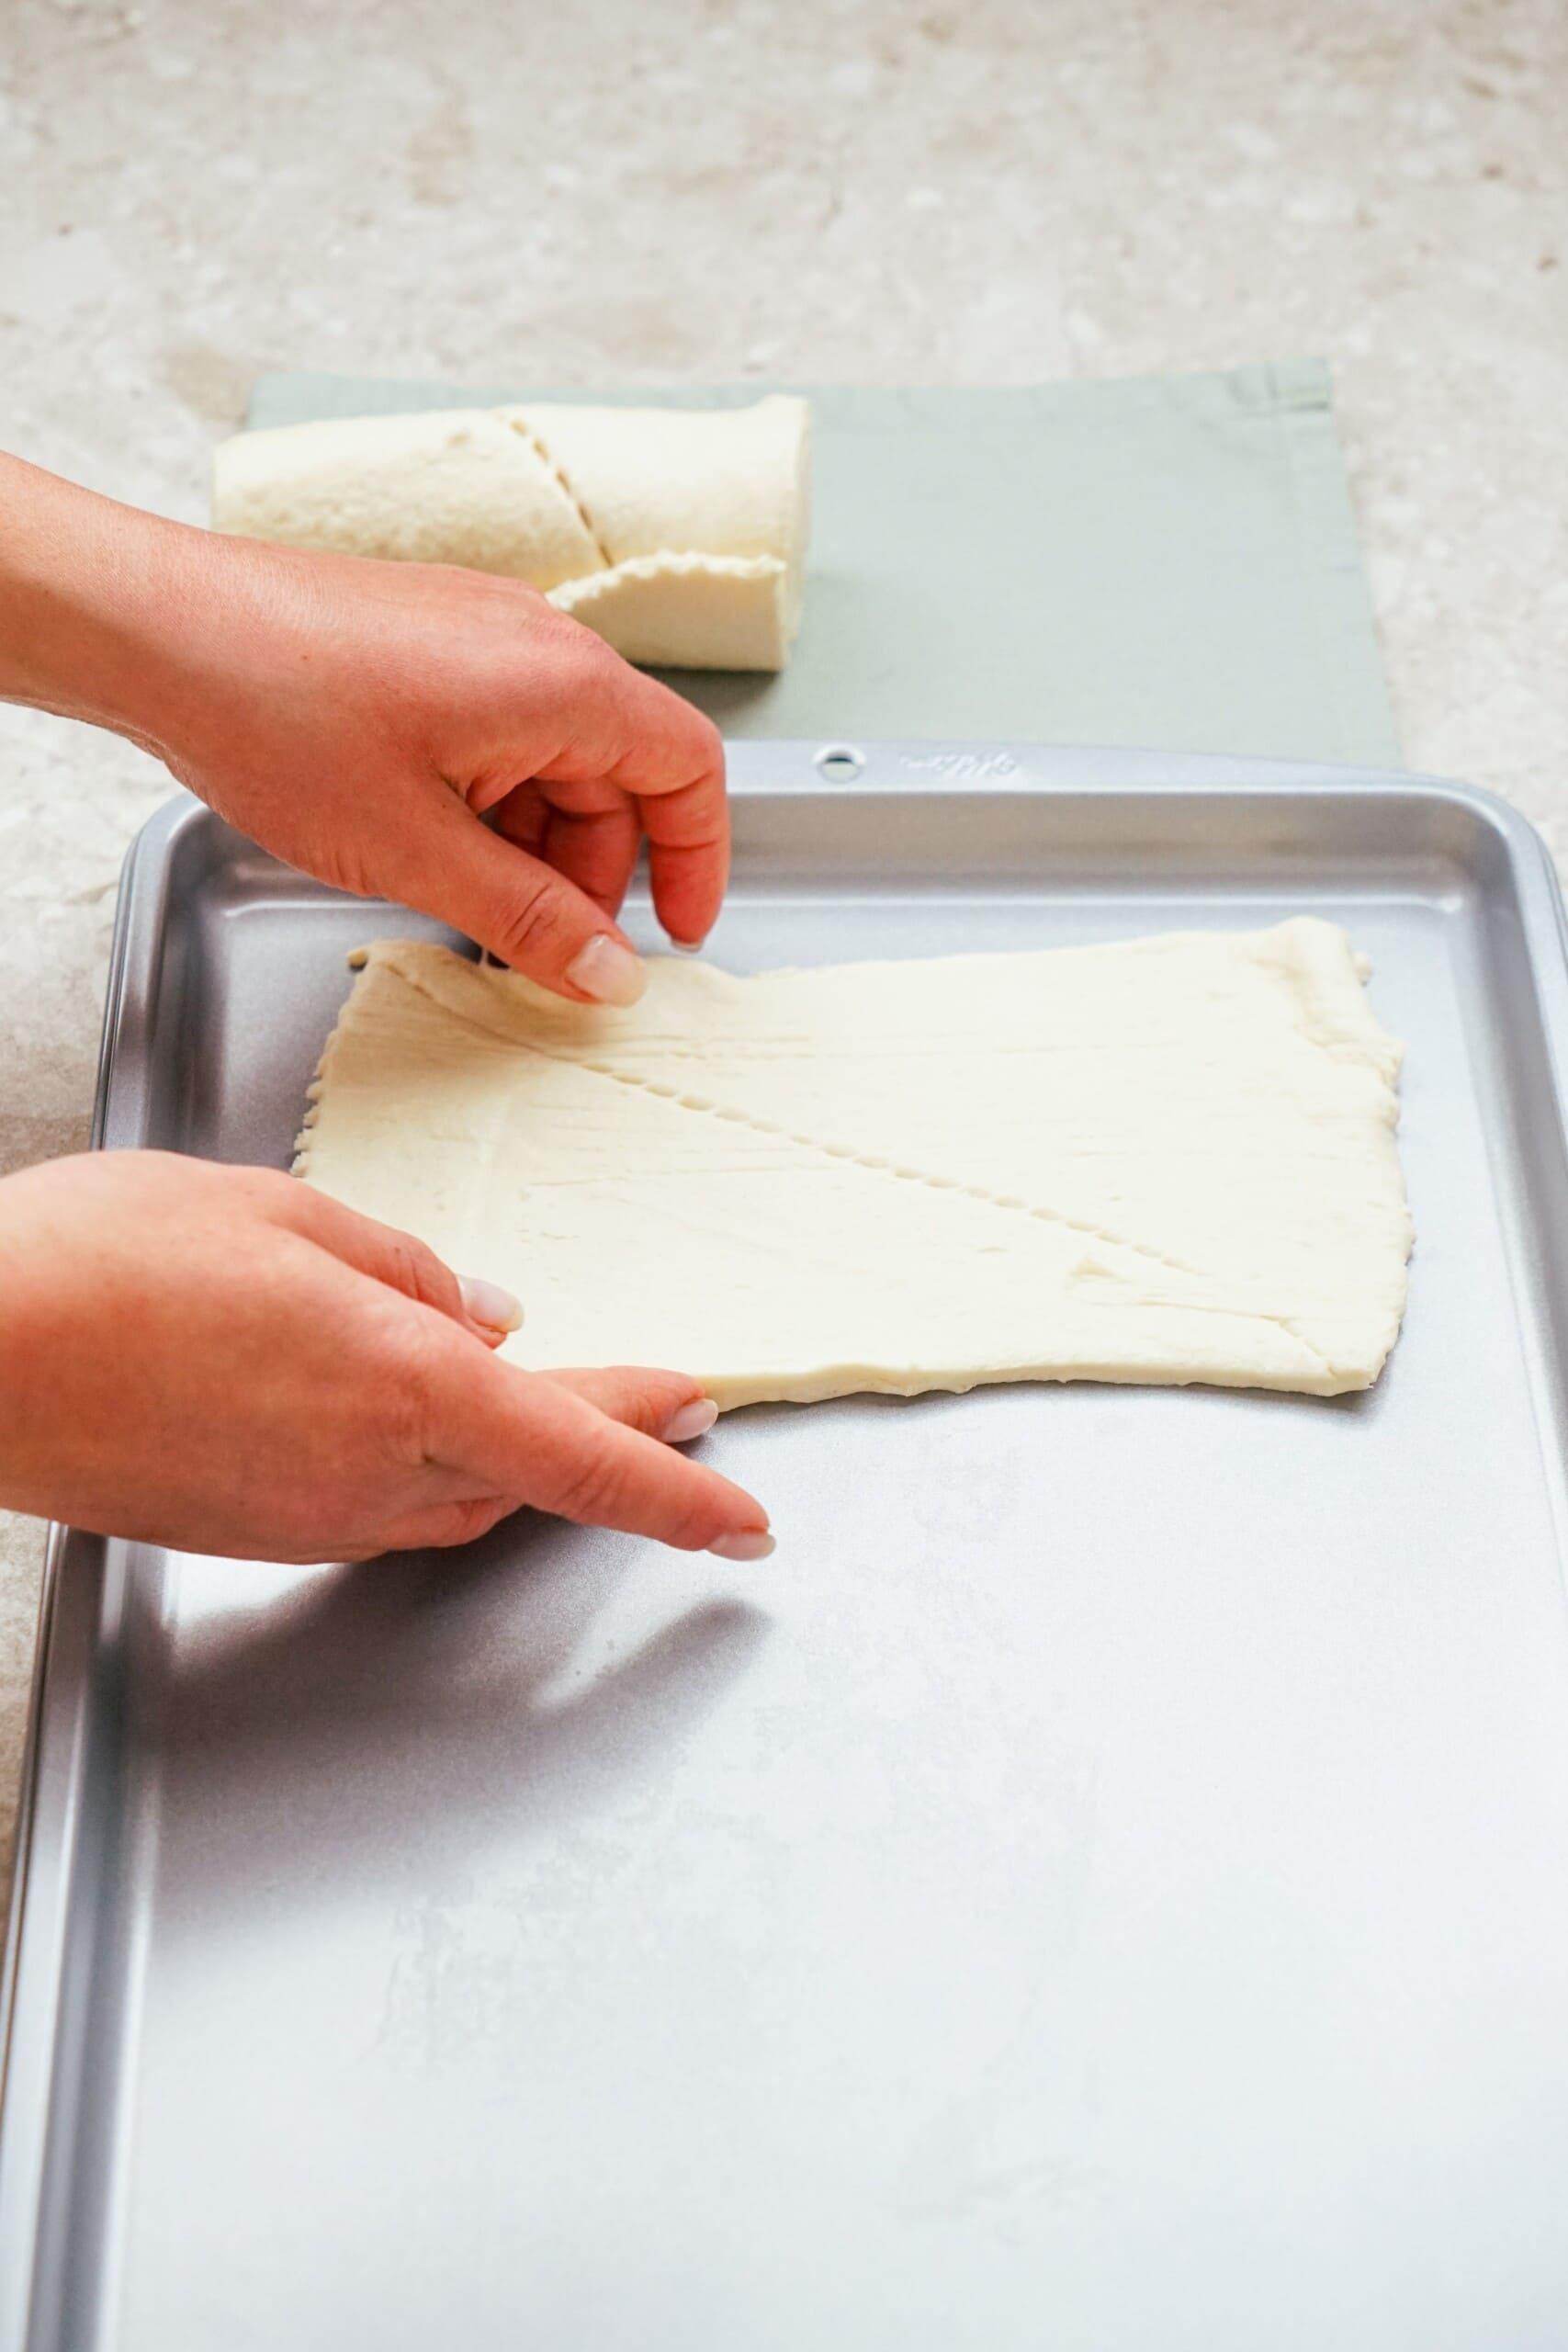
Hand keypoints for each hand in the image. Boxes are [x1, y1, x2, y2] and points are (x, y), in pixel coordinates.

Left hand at [0, 454, 727, 1002]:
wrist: (160, 631)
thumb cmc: (274, 711)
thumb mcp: (418, 851)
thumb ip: (529, 920)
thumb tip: (608, 973)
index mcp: (563, 682)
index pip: (687, 769)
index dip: (698, 860)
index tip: (677, 934)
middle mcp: (538, 643)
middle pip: (619, 774)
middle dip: (596, 872)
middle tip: (545, 949)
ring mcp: (483, 635)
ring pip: (555, 759)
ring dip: (535, 844)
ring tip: (469, 905)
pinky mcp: (433, 642)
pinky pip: (501, 732)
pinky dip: (491, 802)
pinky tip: (434, 849)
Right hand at [0, 1153, 771, 1563]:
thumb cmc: (101, 1262)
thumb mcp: (280, 1213)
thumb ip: (402, 1269)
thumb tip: (482, 1315)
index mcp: (401, 1382)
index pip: (586, 1453)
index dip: (679, 1491)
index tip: (745, 1515)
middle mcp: (367, 1471)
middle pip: (530, 1471)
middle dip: (605, 1434)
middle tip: (668, 1398)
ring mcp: (307, 1516)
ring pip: (456, 1495)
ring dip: (510, 1446)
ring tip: (532, 1383)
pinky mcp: (253, 1533)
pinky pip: (379, 1506)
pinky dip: (420, 1458)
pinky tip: (398, 1404)